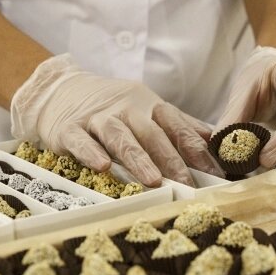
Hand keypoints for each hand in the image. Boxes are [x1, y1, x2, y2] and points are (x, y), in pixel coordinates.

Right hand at [10, 54, 220, 186]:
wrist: (60, 90)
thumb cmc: (111, 108)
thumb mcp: (146, 110)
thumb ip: (179, 124)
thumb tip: (215, 138)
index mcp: (148, 106)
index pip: (177, 126)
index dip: (196, 149)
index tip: (215, 172)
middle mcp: (125, 109)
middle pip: (152, 133)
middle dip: (172, 159)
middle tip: (188, 184)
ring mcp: (97, 119)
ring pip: (120, 136)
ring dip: (138, 158)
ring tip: (153, 180)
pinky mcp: (68, 129)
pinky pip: (81, 141)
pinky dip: (91, 152)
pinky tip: (102, 165)